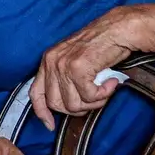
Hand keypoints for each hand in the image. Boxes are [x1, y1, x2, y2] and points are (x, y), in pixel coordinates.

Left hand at [30, 5, 144, 130]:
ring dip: (93, 102)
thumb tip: (65, 105)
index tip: (50, 125)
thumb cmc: (101, 46)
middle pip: (56, 104)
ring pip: (73, 104)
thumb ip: (64, 80)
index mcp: (48, 60)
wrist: (118, 29)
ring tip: (104, 89)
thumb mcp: (74, 61)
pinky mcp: (78, 68)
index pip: (35, 93)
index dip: (42, 112)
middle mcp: (51, 62)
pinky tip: (111, 83)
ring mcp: (63, 65)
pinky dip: (103, 94)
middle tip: (95, 99)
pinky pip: (89, 96)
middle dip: (77, 108)